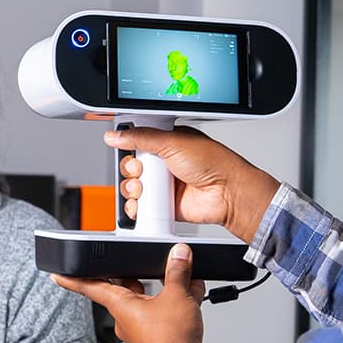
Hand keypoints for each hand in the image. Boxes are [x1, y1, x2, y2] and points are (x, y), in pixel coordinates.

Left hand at [54, 243, 209, 342]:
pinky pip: (165, 312)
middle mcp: (128, 317)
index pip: (90, 287)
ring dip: (166, 288)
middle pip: (127, 288)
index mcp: (121, 305)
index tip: (58, 275)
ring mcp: (143, 327)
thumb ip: (177, 272)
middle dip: (139, 274)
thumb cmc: (168, 341)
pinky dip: (178, 302)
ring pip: (151, 300)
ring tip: (182, 274)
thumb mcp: (175, 296)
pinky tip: (192, 293)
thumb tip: (178, 256)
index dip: (73, 280)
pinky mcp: (160, 335)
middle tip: (145, 260)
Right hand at [109, 126, 279, 243]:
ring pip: (134, 186)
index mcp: (167, 142)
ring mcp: (164, 185)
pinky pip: (141, 207)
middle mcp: (164, 163)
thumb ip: (141, 137)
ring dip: (132, 188)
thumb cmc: (213, 163)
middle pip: (132, 164)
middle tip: (141, 169)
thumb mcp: (173, 142)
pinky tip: (141, 204)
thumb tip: (115, 135)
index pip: (138, 141)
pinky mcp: (164, 204)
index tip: (126, 147)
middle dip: (130, 168)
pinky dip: (136, 207)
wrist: (227, 193)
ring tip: (143, 187)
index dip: (129, 145)